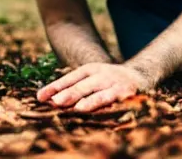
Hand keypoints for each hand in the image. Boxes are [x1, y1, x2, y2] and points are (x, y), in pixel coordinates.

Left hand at [36, 63, 153, 111]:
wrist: (141, 73)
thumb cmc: (109, 80)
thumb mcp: (92, 78)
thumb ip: (74, 87)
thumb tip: (51, 100)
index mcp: (90, 70)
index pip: (70, 78)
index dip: (55, 87)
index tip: (40, 97)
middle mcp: (102, 74)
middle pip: (83, 85)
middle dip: (69, 94)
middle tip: (56, 102)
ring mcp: (115, 83)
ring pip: (100, 93)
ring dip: (89, 101)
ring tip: (78, 108)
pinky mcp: (128, 92)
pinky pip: (118, 100)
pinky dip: (109, 106)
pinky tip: (102, 112)